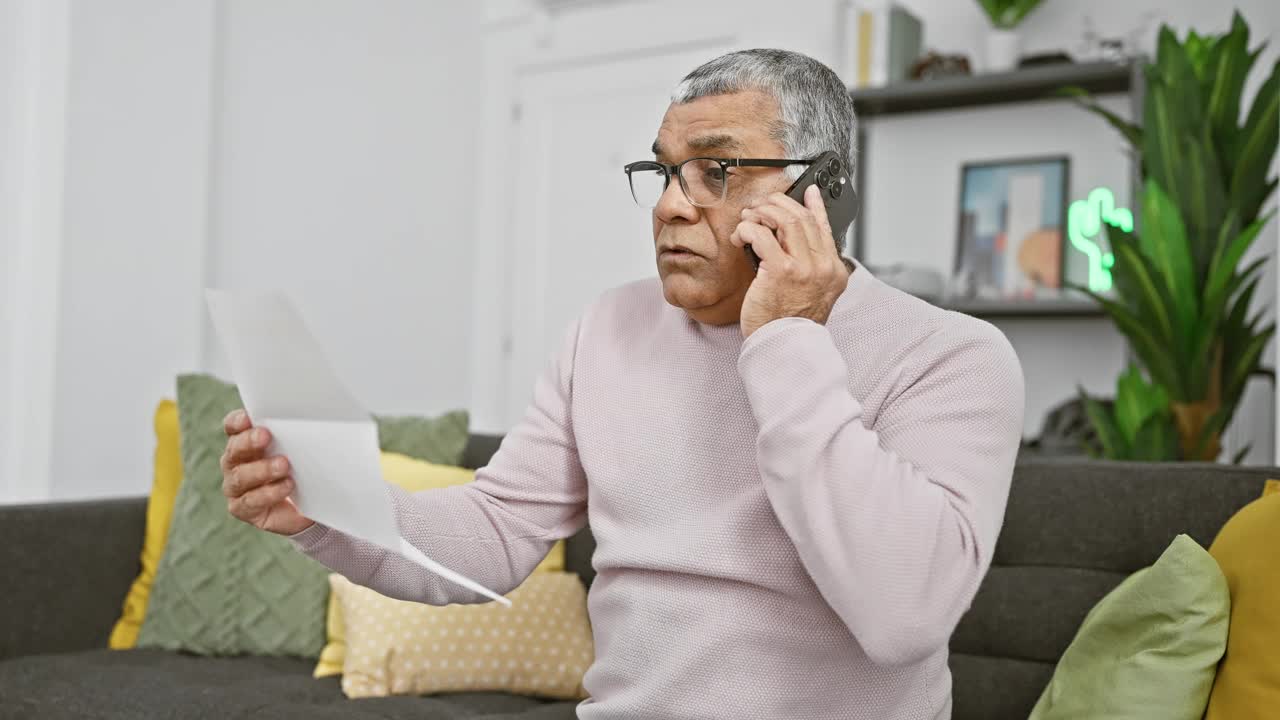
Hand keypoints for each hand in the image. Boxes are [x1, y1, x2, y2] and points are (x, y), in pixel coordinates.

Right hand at [220, 409, 313, 535]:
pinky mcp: (242, 508)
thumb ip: (294, 436)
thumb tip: (308, 418)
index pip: (233, 427)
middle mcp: (235, 463)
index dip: (237, 421)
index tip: (248, 417)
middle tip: (265, 436)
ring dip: (262, 469)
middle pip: (234, 450)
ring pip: (240, 476)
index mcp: (244, 442)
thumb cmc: (299, 470)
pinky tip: (287, 486)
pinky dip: (269, 493)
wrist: (304, 506)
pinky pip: (250, 501)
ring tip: (283, 465)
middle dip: (248, 441)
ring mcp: (235, 487)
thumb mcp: (298, 451)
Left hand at [730, 184, 850, 337]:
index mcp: (834, 271)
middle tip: (759, 208)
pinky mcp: (780, 271)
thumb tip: (791, 240)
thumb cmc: (790, 325)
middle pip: (802, 217)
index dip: (814, 205)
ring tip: (748, 220)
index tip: (807, 191)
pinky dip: (747, 229)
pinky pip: (761, 235)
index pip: (824, 226)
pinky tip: (740, 237)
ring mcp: (805, 268)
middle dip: (776, 205)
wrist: (785, 347)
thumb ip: (809, 268)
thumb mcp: (811, 294)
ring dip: (761, 214)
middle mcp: (824, 266)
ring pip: (784, 219)